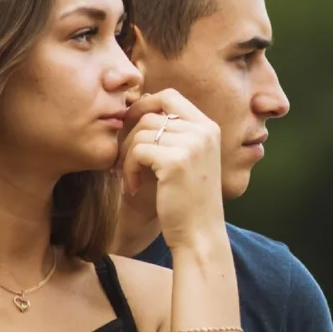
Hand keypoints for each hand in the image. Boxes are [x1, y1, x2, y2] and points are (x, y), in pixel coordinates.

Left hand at [120, 89, 224, 250]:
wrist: (199, 235)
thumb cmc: (188, 200)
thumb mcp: (187, 159)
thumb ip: (172, 133)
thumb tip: (139, 101)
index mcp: (208, 128)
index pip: (169, 96)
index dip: (144, 105)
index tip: (130, 126)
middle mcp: (204, 131)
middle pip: (151, 115)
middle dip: (130, 136)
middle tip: (124, 161)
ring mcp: (192, 144)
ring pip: (142, 132)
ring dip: (128, 156)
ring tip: (129, 178)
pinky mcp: (176, 161)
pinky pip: (138, 151)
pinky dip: (128, 169)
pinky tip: (132, 187)